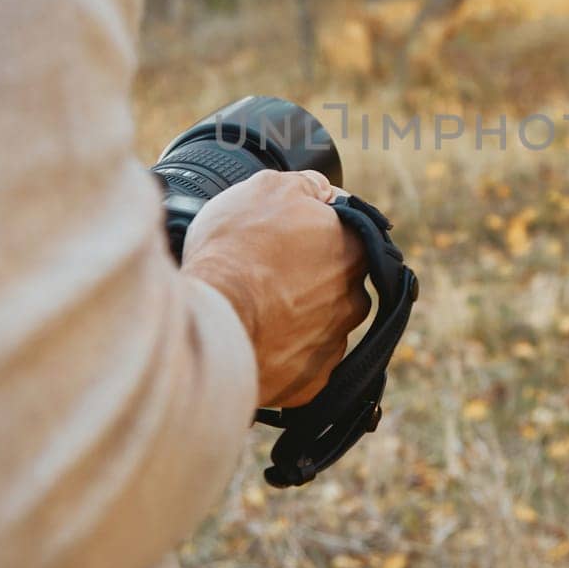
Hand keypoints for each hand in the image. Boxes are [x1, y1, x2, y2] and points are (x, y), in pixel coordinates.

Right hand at [180, 170, 370, 408]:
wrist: (214, 319)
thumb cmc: (236, 250)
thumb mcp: (268, 188)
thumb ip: (307, 185)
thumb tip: (324, 191)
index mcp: (353, 250)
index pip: (345, 235)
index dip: (313, 231)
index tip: (286, 236)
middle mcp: (354, 299)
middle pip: (334, 282)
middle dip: (307, 277)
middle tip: (265, 273)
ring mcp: (335, 343)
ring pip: (319, 324)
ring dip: (296, 316)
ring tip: (256, 309)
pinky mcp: (313, 381)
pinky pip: (301, 363)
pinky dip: (283, 353)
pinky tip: (257, 340)